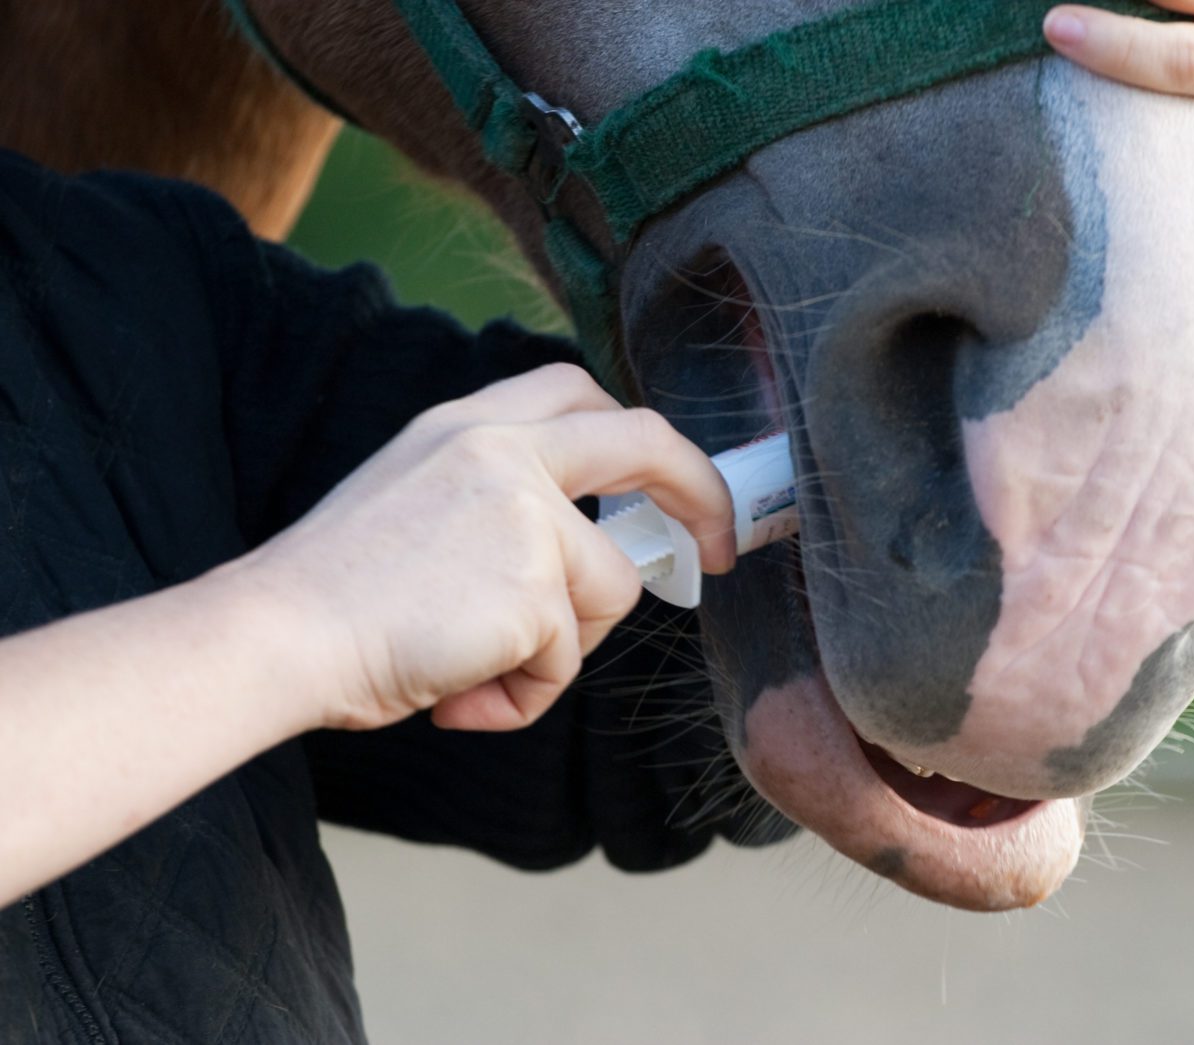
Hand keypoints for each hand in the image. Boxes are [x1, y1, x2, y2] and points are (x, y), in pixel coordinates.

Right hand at [226, 363, 734, 733]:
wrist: (274, 636)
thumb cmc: (333, 595)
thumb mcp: (415, 503)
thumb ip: (495, 502)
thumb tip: (574, 557)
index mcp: (465, 426)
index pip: (577, 393)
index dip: (637, 437)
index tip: (670, 481)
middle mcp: (501, 451)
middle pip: (643, 444)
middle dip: (702, 493)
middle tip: (721, 548)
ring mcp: (524, 514)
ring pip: (608, 594)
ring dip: (556, 650)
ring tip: (470, 667)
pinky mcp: (535, 587)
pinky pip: (565, 664)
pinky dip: (521, 697)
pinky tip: (457, 692)